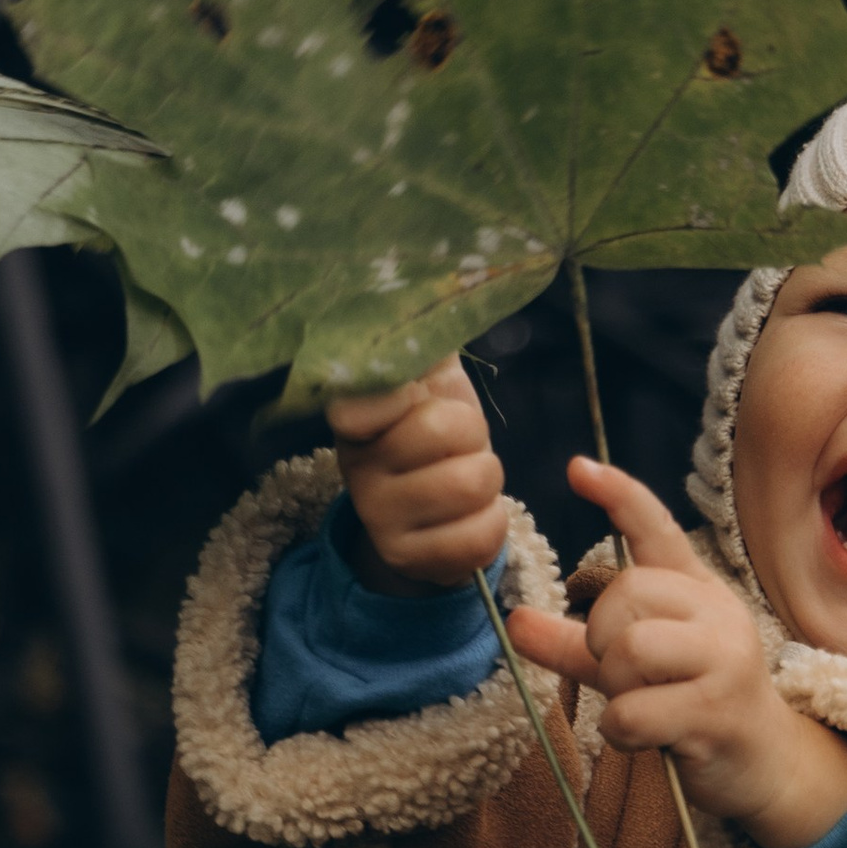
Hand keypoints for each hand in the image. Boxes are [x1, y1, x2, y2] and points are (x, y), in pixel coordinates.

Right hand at [328, 357, 506, 594]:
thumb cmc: (433, 433)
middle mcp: (355, 469)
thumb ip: (424, 341)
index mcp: (352, 416)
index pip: (367, 391)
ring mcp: (380, 520)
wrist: (433, 517)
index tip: (418, 396)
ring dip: (488, 474)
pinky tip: (472, 515)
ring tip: (466, 474)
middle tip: (458, 442)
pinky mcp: (412, 561)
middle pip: (442, 429)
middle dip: (471, 430)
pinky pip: (483, 534)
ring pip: (472, 481)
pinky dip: (494, 521)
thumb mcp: (427, 380)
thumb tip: (438, 286)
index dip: (412, 390)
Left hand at [507, 456, 846, 847]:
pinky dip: (622, 732)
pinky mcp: (717, 712)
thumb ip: (577, 643)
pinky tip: (648, 739)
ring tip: (640, 707)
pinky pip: (633, 712)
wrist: (762, 764)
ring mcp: (724, 660)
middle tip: (623, 675)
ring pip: (629, 650)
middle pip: (626, 594)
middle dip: (603, 638)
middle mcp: (717, 614)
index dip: (619, 497)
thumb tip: (515, 621)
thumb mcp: (634, 668)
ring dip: (615, 688)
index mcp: (697, 591)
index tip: (576, 469)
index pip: (657, 530)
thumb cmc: (694, 706)